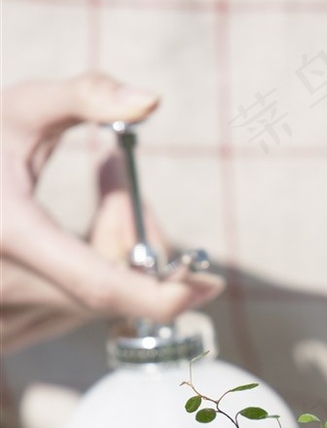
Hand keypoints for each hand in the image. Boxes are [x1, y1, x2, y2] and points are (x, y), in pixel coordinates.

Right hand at [1, 72, 222, 352]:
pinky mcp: (6, 331)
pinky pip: (72, 313)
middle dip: (135, 244)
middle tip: (124, 183)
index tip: (205, 287)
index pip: (98, 284)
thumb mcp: (19, 109)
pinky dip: (94, 281)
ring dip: (116, 262)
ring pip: (93, 306)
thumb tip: (151, 100)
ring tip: (103, 199)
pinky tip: (82, 241)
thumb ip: (85, 95)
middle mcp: (4, 284)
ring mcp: (3, 317)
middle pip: (108, 289)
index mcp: (7, 232)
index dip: (157, 294)